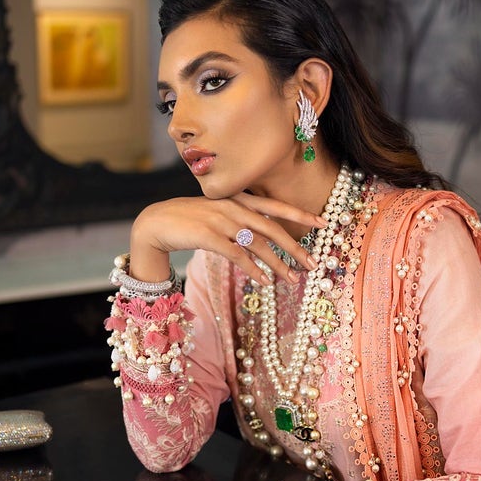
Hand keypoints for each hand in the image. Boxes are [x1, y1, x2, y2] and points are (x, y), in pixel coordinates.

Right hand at [130, 194, 326, 286]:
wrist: (156, 223)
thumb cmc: (189, 221)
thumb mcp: (218, 213)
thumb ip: (240, 219)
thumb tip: (263, 236)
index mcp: (238, 200)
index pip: (275, 206)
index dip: (300, 214)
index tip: (323, 222)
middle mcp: (233, 208)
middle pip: (272, 229)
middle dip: (295, 247)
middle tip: (313, 263)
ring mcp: (221, 221)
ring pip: (258, 245)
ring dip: (278, 264)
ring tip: (292, 279)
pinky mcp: (209, 237)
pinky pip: (238, 256)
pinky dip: (254, 270)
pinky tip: (265, 281)